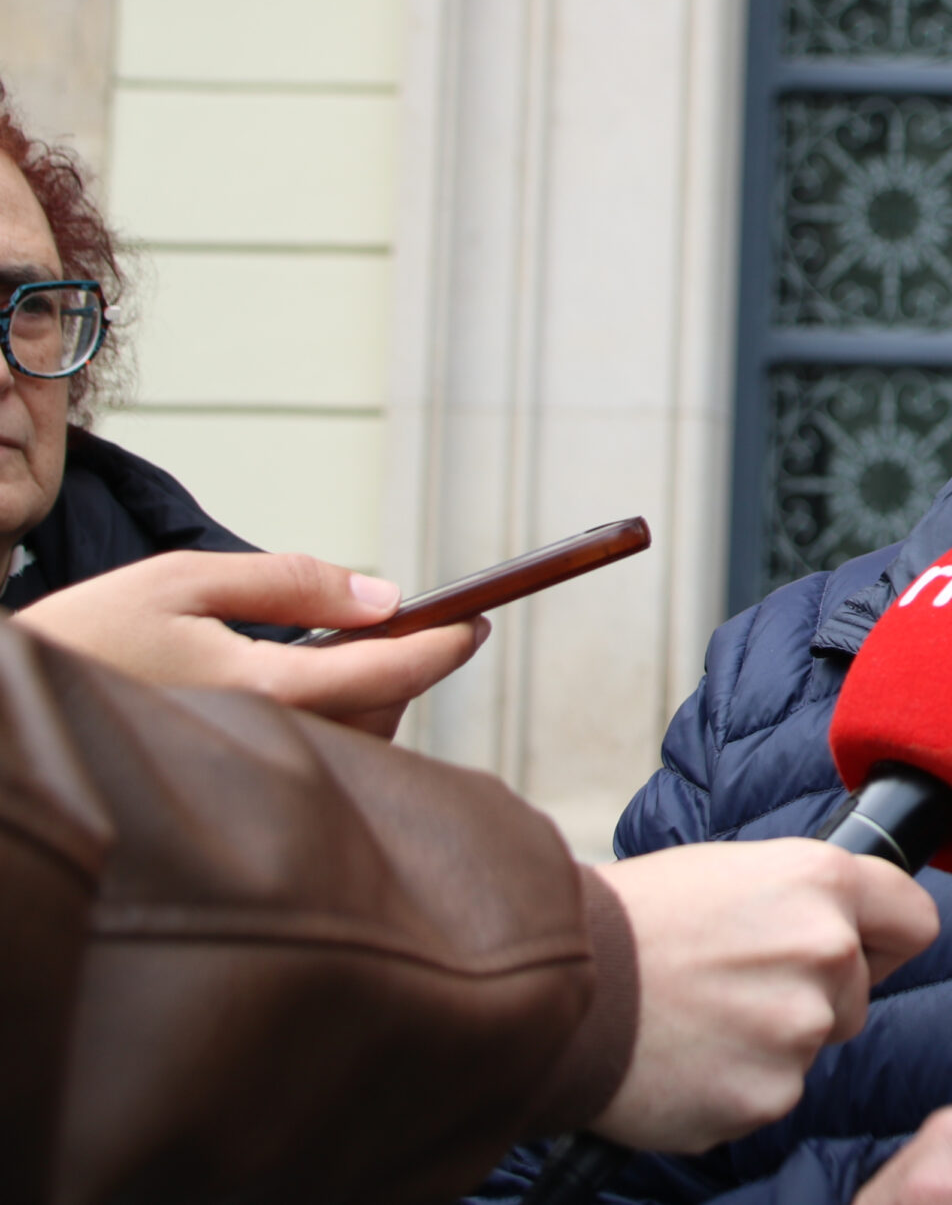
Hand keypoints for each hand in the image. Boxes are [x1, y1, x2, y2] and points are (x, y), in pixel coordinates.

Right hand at [13, 551, 486, 736]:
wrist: (8, 725)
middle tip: (420, 630)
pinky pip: (315, 770)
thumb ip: (288, 581)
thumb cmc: (81, 642)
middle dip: (407, 673)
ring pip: (353, 751)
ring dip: (376, 705)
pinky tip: (314, 697)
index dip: (440, 647)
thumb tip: (382, 594)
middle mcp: (264, 750)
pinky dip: (337, 731)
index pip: (383, 673)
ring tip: (361, 658)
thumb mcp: (180, 583)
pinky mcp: (234, 798)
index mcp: (257, 692)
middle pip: (379, 718)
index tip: (477, 623)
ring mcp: (251, 783)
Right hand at [589, 840, 939, 1152]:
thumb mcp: (733, 872)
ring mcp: (798, 1028)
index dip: (885, 937)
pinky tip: (684, 1055)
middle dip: (809, 994)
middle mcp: (827, 951)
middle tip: (730, 982)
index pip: (915, 921)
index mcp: (822, 881)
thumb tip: (851, 926)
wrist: (554, 985)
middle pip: (857, 993)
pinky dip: (731, 1084)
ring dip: (766, 1041)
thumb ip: (804, 899)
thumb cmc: (635, 921)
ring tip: (696, 1015)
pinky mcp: (766, 1094)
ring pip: (809, 1045)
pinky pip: (768, 1093)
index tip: (863, 948)